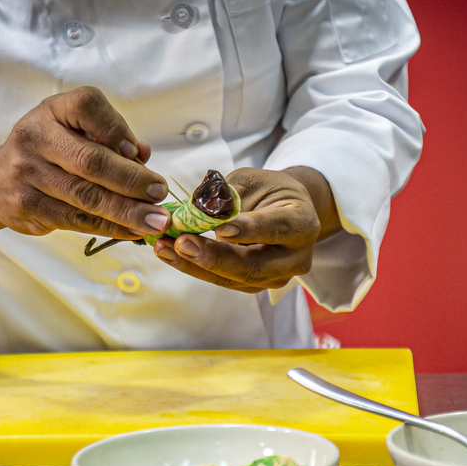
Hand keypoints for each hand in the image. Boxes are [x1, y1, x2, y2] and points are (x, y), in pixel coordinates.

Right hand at [0, 86, 170, 237]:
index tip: (139, 153)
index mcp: (52, 110)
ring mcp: (27, 173)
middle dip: (132, 180)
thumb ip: (109, 137)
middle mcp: (35, 137)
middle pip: (91, 161)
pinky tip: (132, 230)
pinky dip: (110, 227)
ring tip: (156, 220)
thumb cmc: (48, 151)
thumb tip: (143, 155)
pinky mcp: (27, 206)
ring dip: (127, 211)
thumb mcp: (72, 129)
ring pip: (86, 196)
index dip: (116, 130)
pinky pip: (76, 220)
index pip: (87, 107)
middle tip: (160, 194)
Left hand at [151, 167, 341, 292]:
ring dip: (195, 264)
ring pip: (234, 278)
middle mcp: (295, 257)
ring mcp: (276, 276)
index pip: (277, 228)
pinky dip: (194, 267)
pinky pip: (222, 280)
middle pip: (254, 265)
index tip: (220, 229)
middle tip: (182, 242)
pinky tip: (170, 253)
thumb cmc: (268, 191)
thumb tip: (196, 209)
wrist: (282, 210)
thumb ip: (228, 196)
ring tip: (165, 247)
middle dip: (214, 257)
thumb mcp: (252, 180)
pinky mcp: (254, 285)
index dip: (249, 230)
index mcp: (302, 222)